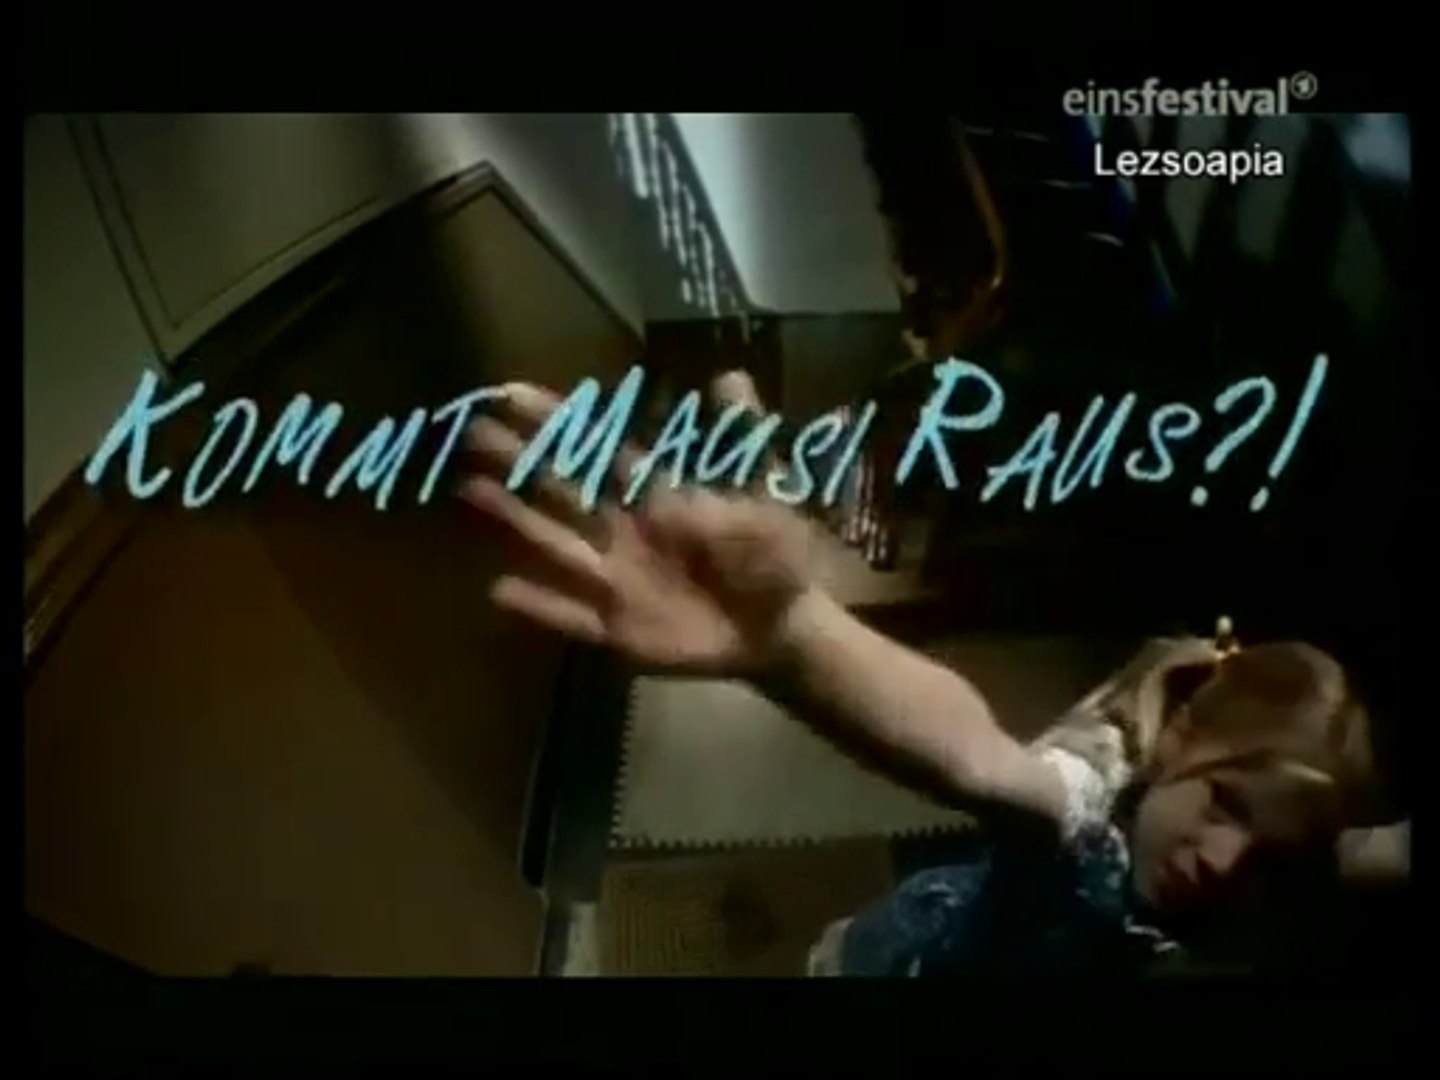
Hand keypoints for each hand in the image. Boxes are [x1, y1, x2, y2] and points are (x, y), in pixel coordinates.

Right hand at [458, 380, 819, 677]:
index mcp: (656, 496)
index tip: (513, 392)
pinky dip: (539, 605)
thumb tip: (731, 375)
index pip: (598, 450)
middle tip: (474, 431)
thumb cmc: (773, 554)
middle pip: (563, 490)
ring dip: (516, 518)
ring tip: (470, 489)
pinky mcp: (621, 629)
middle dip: (521, 461)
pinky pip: (572, 616)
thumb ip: (742, 441)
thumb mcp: (765, 491)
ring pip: (556, 543)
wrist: (783, 625)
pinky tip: (497, 590)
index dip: (558, 421)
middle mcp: (625, 533)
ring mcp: (618, 580)